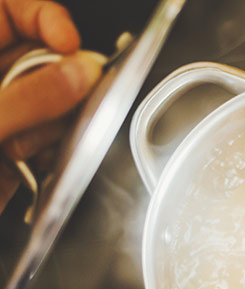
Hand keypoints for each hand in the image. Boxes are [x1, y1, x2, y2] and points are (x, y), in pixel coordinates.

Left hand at [0, 0, 102, 212]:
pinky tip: (31, 163)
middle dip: (56, 84)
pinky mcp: (12, 147)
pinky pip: (52, 138)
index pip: (11, 9)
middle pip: (44, 57)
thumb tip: (82, 73)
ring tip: (20, 148)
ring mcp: (2, 115)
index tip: (69, 44)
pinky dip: (51, 152)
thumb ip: (29, 96)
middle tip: (55, 105)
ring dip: (49, 127)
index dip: (46, 18)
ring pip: (55, 101)